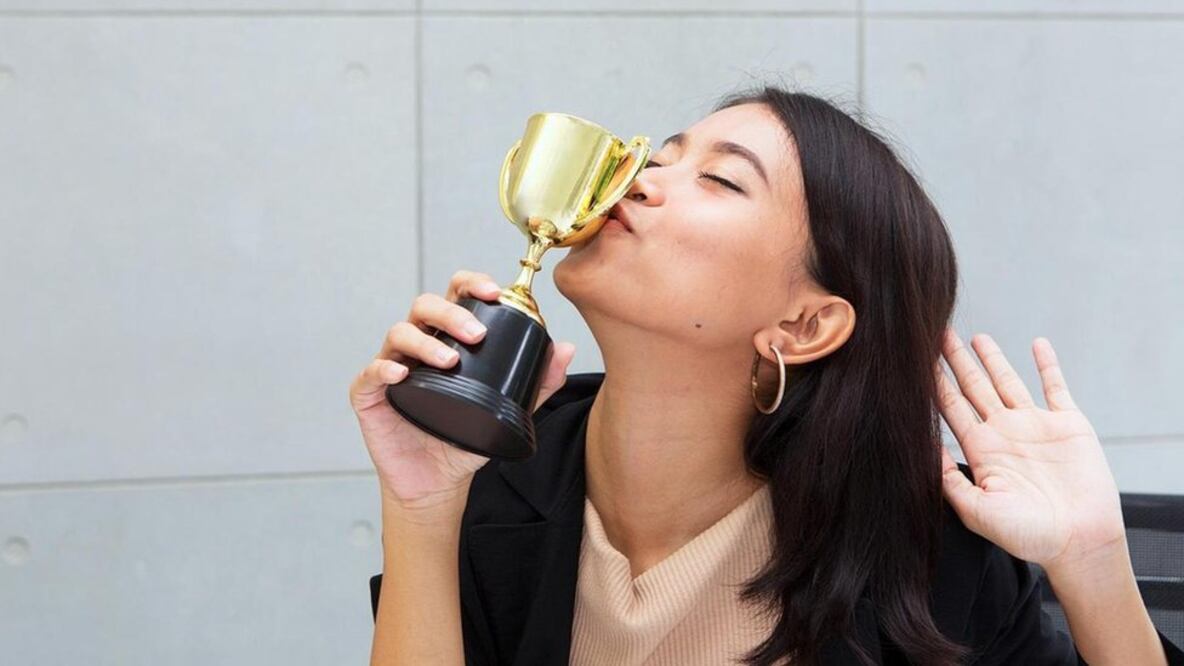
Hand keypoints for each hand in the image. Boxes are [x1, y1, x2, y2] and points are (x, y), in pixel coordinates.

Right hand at [348, 270, 576, 512]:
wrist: (437, 482)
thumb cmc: (466, 438)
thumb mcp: (508, 410)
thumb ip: (538, 383)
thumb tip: (565, 349)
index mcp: (447, 337)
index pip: (455, 295)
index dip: (471, 284)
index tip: (494, 292)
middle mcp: (418, 344)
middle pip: (425, 306)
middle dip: (452, 312)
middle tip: (477, 335)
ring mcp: (391, 365)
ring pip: (400, 333)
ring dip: (425, 342)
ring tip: (449, 360)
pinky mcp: (369, 393)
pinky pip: (372, 373)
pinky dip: (385, 368)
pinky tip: (402, 374)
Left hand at [935, 328, 1125, 571]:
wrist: (1079, 543)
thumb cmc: (1028, 536)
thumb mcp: (977, 510)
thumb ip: (949, 480)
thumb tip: (924, 449)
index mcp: (981, 450)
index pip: (951, 408)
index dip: (935, 383)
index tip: (916, 361)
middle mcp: (1004, 433)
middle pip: (974, 387)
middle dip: (956, 362)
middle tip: (937, 334)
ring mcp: (1035, 427)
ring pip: (1008, 382)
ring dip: (993, 359)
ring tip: (975, 337)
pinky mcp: (1068, 425)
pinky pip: (1056, 388)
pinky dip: (1048, 365)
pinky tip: (1038, 344)